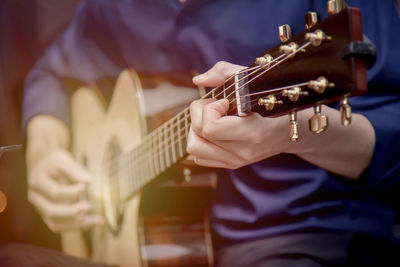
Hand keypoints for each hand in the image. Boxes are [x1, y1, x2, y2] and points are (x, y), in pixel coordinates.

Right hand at [26, 116, 103, 232]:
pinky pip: (60, 226)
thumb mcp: (63, 159)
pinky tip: (92, 221)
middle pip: (52, 211)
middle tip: (89, 206)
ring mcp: (40, 208)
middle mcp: (36, 198)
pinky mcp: (47, 215)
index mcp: (37, 182)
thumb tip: (89, 180)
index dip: (71, 192)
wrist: (41, 164)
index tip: (85, 186)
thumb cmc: (54, 161)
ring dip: (77, 224)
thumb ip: (74, 169)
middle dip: (72, 212)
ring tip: (98, 220)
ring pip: (55, 224)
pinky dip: (76, 226)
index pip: (55, 193)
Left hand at [188, 61, 289, 168]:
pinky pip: (198, 157)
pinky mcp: (230, 165)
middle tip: (214, 105)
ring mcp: (235, 161)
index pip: (211, 127)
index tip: (223, 101)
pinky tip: (213, 130)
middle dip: (198, 114)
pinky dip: (199, 141)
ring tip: (211, 118)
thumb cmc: (271, 102)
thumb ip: (224, 72)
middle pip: (197, 136)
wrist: (288, 131)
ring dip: (196, 129)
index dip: (209, 109)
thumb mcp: (253, 79)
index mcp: (252, 132)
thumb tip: (197, 80)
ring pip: (193, 148)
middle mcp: (242, 151)